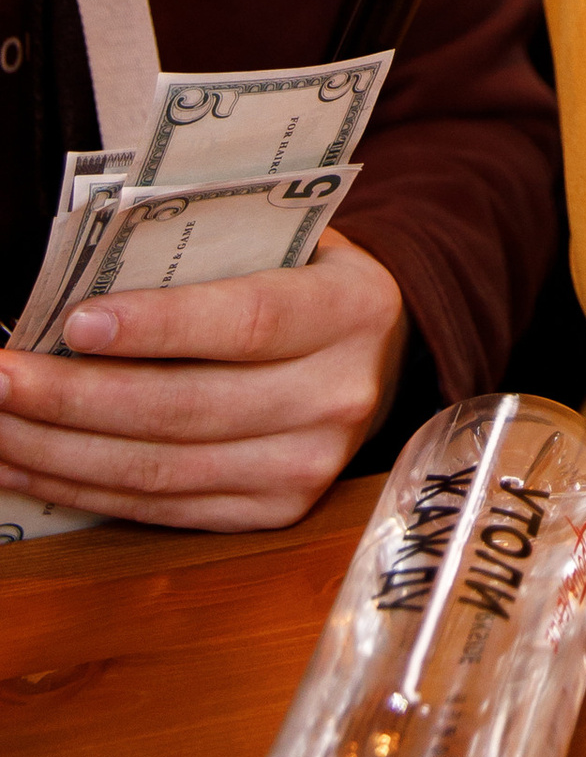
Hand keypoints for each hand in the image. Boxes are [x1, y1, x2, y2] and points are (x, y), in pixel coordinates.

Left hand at [0, 229, 408, 530]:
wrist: (379, 358)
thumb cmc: (307, 281)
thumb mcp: (287, 243)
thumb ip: (212, 253)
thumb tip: (89, 278)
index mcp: (350, 309)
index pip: (248, 320)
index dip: (159, 325)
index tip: (74, 323)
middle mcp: (336, 397)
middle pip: (186, 407)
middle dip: (74, 396)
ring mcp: (304, 468)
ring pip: (159, 468)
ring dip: (58, 450)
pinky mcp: (270, 513)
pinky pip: (158, 507)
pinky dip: (80, 488)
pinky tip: (24, 463)